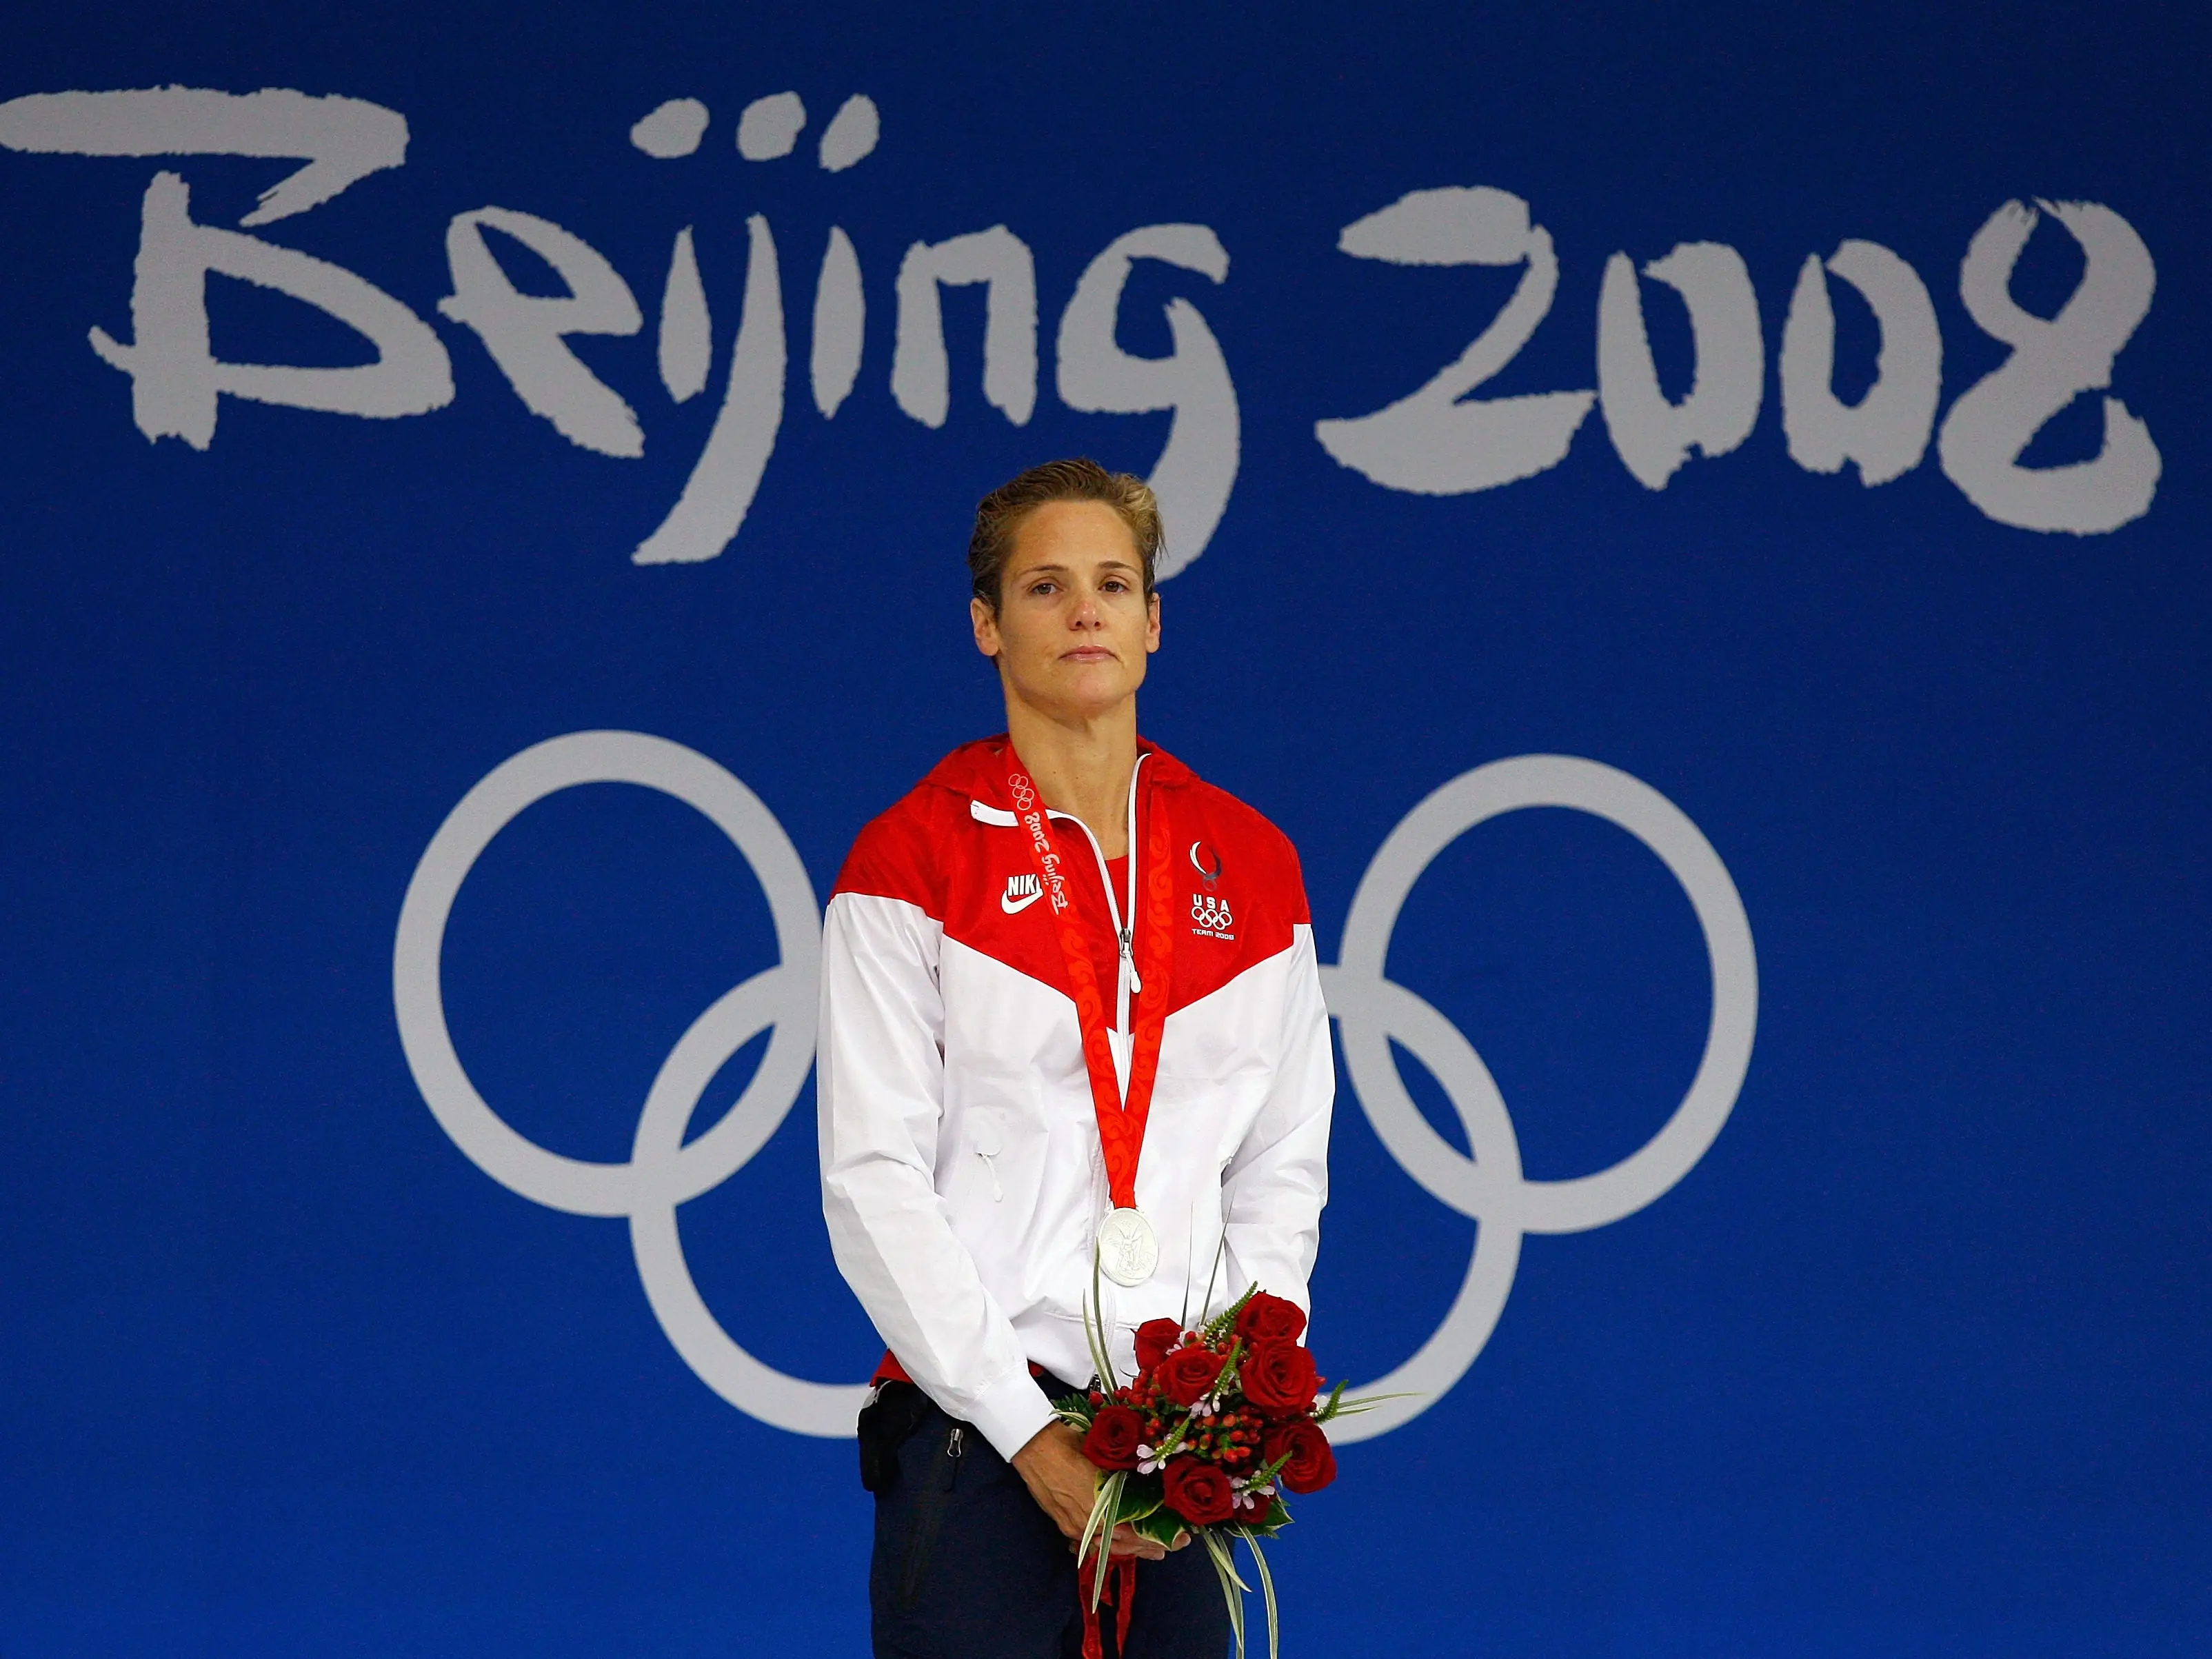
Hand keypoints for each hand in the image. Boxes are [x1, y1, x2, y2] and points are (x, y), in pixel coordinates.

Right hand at [1009, 1423, 1187, 1558]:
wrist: (1032, 1444)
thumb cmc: (1069, 1443)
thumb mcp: (1103, 1456)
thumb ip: (1124, 1477)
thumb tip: (1150, 1484)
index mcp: (1101, 1504)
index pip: (1137, 1531)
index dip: (1159, 1537)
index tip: (1181, 1538)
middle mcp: (1088, 1522)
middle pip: (1124, 1544)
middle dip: (1149, 1548)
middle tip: (1171, 1548)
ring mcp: (1074, 1525)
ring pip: (1107, 1546)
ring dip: (1130, 1550)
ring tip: (1150, 1551)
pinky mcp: (1064, 1523)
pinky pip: (1091, 1542)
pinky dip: (1108, 1545)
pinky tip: (1118, 1544)